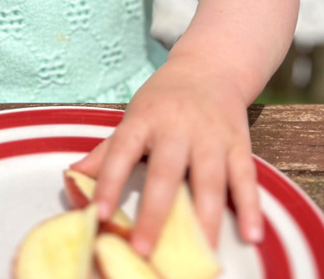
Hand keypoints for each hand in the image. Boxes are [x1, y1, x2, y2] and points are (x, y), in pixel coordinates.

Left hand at [70, 57, 262, 255]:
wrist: (209, 67)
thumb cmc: (163, 99)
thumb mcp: (133, 115)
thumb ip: (108, 150)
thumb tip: (72, 175)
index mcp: (145, 119)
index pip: (121, 151)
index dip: (109, 182)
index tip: (98, 214)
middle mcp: (178, 127)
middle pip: (166, 172)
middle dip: (154, 213)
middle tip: (144, 249)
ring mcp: (211, 135)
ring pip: (209, 179)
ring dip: (205, 218)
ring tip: (201, 255)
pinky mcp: (239, 143)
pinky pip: (245, 177)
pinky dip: (251, 206)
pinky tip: (251, 235)